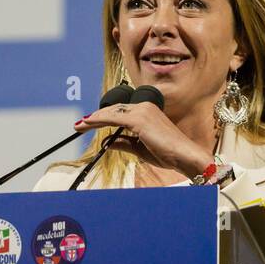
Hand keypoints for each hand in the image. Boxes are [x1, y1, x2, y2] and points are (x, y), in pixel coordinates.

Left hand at [74, 103, 212, 178]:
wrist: (185, 156)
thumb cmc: (167, 153)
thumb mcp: (139, 149)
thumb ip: (123, 143)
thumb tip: (106, 142)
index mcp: (147, 111)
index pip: (120, 112)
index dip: (103, 117)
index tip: (88, 124)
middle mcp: (144, 107)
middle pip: (113, 109)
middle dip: (94, 118)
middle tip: (79, 125)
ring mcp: (142, 111)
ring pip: (111, 112)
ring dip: (93, 119)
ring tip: (79, 126)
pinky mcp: (139, 119)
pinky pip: (113, 118)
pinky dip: (99, 120)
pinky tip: (88, 124)